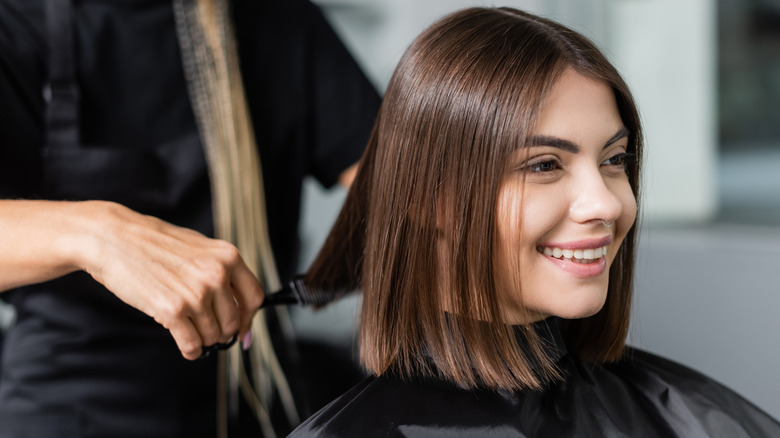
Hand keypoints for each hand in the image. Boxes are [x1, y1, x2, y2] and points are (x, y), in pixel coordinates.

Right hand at [82, 202, 263, 359]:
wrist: (114, 238)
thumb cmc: (154, 244)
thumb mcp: (199, 248)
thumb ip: (221, 272)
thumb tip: (241, 307)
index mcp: (228, 257)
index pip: (254, 298)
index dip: (248, 319)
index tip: (242, 330)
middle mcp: (216, 275)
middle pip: (232, 322)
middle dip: (220, 332)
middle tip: (206, 330)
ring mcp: (196, 294)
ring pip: (212, 336)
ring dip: (202, 339)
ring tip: (188, 328)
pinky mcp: (172, 310)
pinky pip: (192, 344)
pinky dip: (191, 351)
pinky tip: (186, 347)